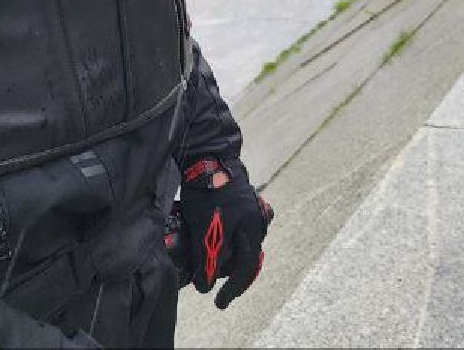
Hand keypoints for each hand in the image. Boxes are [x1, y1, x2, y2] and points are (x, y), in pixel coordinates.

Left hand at [177, 157, 273, 308]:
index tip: (218, 303)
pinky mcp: (245, 203)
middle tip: (218, 289)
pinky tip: (223, 240)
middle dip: (231, 275)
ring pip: (246, 244)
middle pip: (248, 258)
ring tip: (215, 267)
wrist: (210, 159)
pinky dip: (234, 241)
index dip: (232, 289)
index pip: (244, 269)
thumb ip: (207, 257)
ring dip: (232, 258)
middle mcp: (257, 222)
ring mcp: (254, 211)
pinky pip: (243, 229)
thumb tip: (205, 285)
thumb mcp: (205, 228)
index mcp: (251, 229)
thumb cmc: (208, 194)